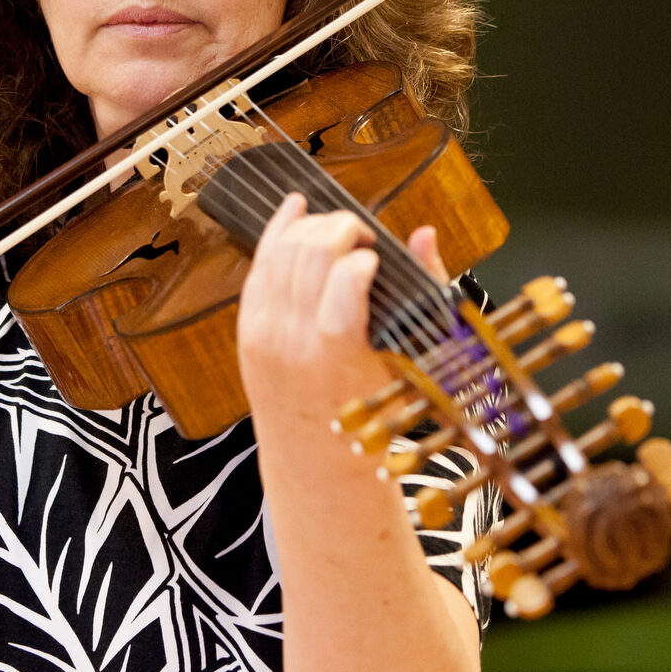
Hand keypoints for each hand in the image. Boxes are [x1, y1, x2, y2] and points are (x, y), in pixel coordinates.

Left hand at [235, 193, 448, 439]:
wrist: (316, 461)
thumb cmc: (371, 415)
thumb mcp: (408, 365)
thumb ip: (421, 293)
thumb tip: (422, 234)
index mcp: (339, 355)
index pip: (346, 278)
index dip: (366, 257)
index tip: (379, 261)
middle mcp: (295, 342)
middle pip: (311, 252)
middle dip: (341, 228)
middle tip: (363, 236)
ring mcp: (265, 334)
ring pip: (282, 250)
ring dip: (312, 227)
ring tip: (338, 230)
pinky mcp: (248, 329)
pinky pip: (258, 265)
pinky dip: (277, 232)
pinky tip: (295, 210)